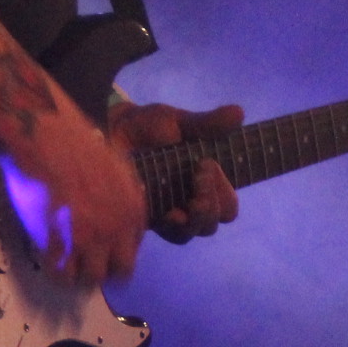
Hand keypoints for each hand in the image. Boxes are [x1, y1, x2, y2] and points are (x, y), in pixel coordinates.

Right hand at [0, 115, 148, 284]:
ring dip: (79, 276)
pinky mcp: (59, 243)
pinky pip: (61, 273)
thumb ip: (120, 195)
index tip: (100, 252)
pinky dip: (55, 272)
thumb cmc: (74, 142)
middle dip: (104, 272)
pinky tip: (49, 260)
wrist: (43, 134)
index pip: (133, 250)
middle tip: (85, 266)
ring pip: (91, 279)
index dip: (115, 254)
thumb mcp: (116, 168)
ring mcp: (89, 239)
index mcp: (134, 212)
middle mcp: (117, 230)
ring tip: (66, 266)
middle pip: (120, 273)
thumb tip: (115, 210)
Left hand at [107, 102, 244, 242]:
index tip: (205, 163)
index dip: (223, 190)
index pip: (227, 204)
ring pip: (197, 230)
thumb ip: (207, 124)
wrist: (108, 130)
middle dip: (212, 203)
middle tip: (196, 178)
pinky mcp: (151, 221)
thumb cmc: (145, 127)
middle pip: (215, 221)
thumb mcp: (178, 122)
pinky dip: (176, 226)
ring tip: (188, 201)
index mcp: (203, 182)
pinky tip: (170, 213)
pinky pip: (173, 235)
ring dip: (198, 217)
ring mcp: (171, 214)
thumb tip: (239, 112)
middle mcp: (190, 201)